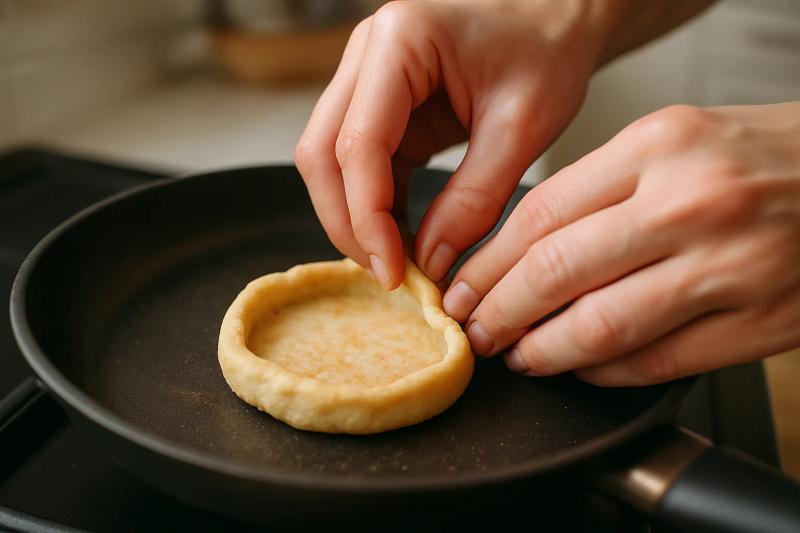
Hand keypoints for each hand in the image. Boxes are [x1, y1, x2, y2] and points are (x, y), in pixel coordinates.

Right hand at [295, 0, 605, 287]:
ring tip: (397, 262)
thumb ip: (475, 200)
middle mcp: (368, 54)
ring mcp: (367, 78)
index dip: (367, 216)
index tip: (394, 270)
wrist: (556, 20)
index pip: (358, 143)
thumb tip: (430, 264)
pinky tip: (402, 237)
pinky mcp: (380, 106)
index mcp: (401, 41)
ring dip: (356, 217)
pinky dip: (375, 206)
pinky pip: (359, 165)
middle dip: (348, 222)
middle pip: (323, 153)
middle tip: (388, 273)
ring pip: (330, 161)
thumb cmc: (548, 52)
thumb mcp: (524, 128)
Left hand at [444, 102, 799, 385]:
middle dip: (499, 311)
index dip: (487, 262)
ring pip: (601, 327)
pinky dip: (603, 371)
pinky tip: (579, 366)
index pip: (540, 214)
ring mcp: (728, 267)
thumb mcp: (672, 140)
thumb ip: (599, 188)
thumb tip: (521, 247)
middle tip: (476, 329)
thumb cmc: (758, 157)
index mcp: (658, 147)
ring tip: (518, 355)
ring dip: (543, 351)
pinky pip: (656, 361)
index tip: (462, 287)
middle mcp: (690, 204)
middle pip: (557, 271)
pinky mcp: (758, 323)